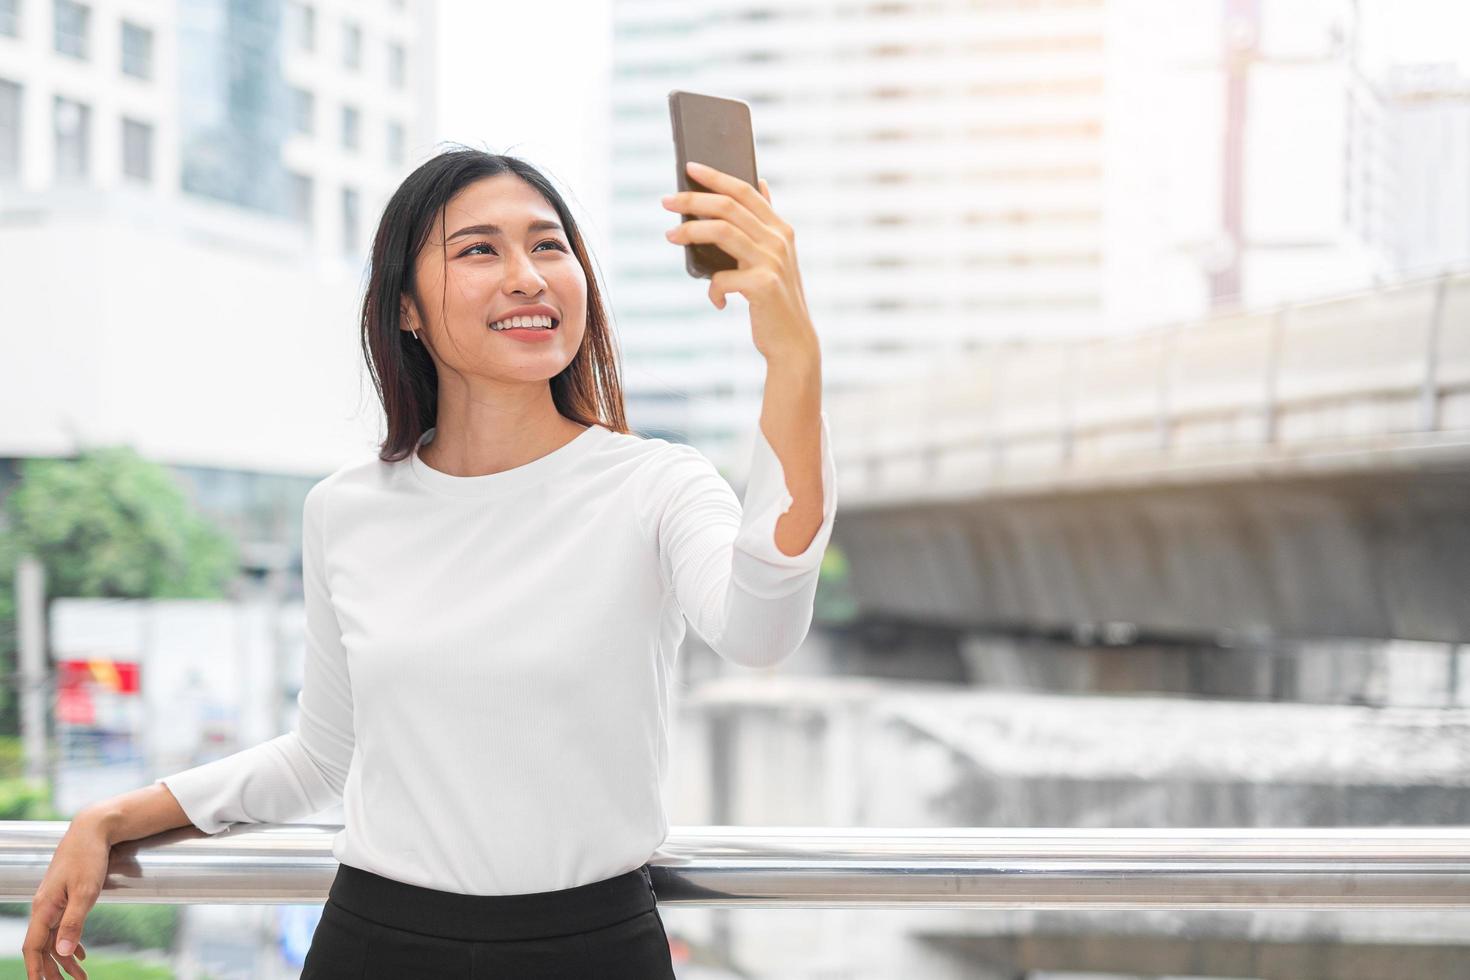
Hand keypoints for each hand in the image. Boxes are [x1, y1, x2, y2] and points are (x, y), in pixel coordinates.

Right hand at [23, 814, 104, 978]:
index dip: (36, 970)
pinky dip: (71, 943)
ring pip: (54, 939)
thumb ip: (74, 923)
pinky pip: (63, 927)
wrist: (93, 830)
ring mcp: (54, 903)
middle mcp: (44, 908)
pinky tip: (81, 955)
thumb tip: (63, 952)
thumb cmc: (89, 857)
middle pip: (43, 948)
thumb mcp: (86, 892)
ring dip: (65, 960)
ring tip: (80, 978)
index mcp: (44, 908)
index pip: (34, 947)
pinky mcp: (65, 897)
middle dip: (52, 971)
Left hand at [661, 161, 819, 363]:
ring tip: (670, 236)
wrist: (793, 341)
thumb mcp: (776, 256)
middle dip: (693, 200)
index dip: (716, 176)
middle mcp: (778, 240)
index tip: (689, 168)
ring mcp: (772, 261)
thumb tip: (760, 183)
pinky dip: (713, 289)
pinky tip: (717, 300)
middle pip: (728, 206)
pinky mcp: (763, 285)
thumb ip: (766, 223)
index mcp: (781, 228)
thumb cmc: (775, 299)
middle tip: (666, 201)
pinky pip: (721, 278)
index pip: (745, 190)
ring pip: (721, 231)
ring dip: (690, 231)